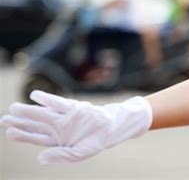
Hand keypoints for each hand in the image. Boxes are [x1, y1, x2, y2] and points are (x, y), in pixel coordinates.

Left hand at [0, 90, 151, 163]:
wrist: (111, 128)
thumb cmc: (94, 142)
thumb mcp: (79, 154)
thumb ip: (61, 156)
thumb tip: (41, 158)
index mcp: (57, 140)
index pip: (36, 138)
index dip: (22, 135)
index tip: (9, 133)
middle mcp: (57, 127)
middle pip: (35, 124)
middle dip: (20, 122)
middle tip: (5, 119)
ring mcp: (64, 116)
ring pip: (43, 113)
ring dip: (29, 111)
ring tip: (14, 108)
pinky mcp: (73, 107)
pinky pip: (58, 103)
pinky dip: (47, 99)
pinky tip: (35, 96)